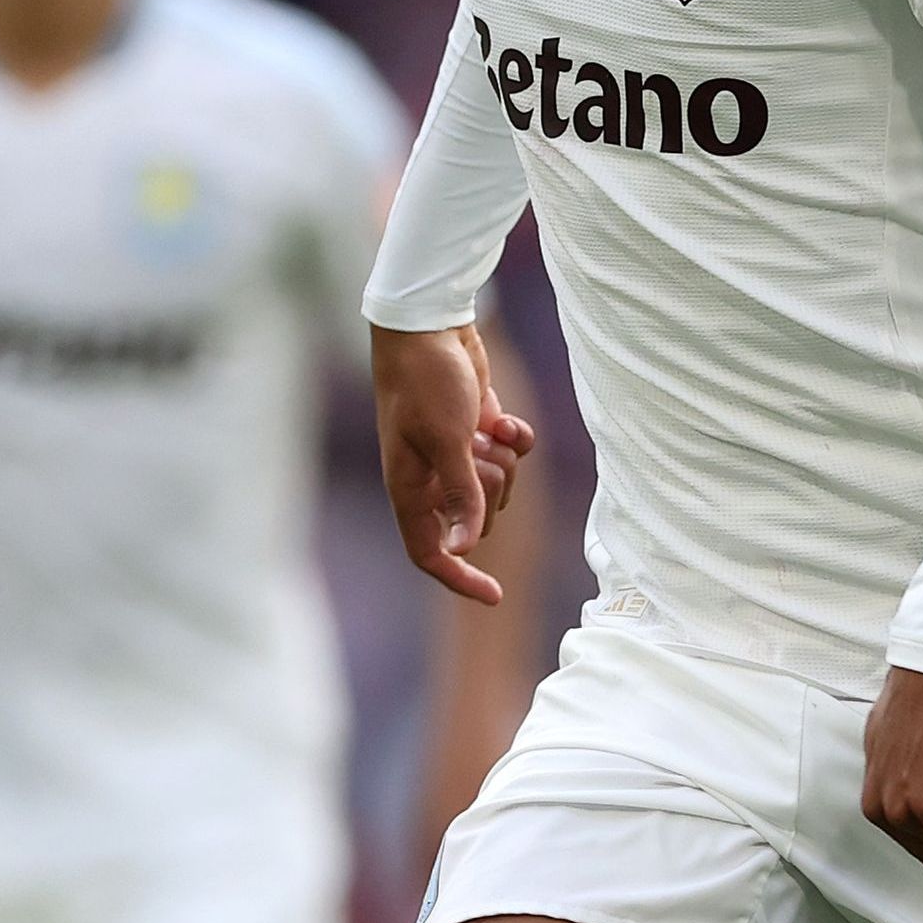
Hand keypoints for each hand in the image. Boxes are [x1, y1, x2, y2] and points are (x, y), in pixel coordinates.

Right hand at [374, 323, 537, 605]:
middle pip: (476, 519)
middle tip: (480, 452)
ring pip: (498, 487)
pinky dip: (514, 438)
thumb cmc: (426, 382)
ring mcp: (453, 456)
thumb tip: (462, 548)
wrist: (429, 326)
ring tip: (485, 426)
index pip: (429, 553)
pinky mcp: (475, 433)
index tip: (495, 596)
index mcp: (409, 489)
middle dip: (491, 489)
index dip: (459, 578)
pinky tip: (501, 416)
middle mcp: (429, 479)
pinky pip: (511, 455)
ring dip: (504, 459)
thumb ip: (460, 495)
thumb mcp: (448, 441)